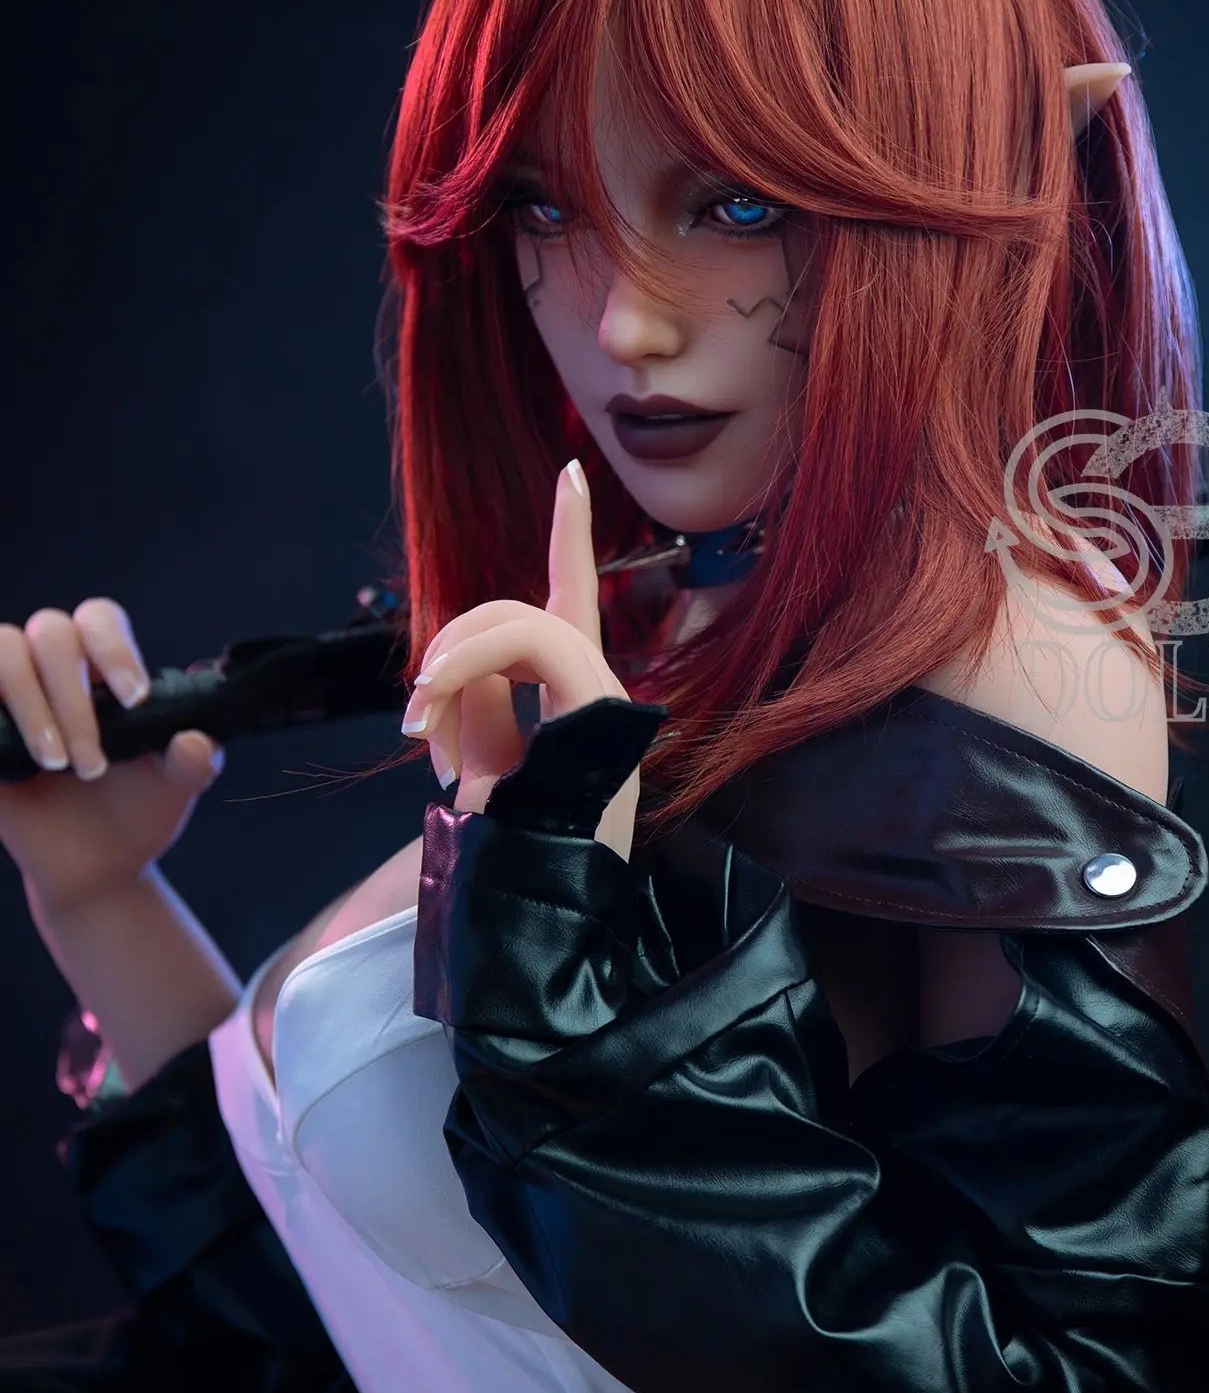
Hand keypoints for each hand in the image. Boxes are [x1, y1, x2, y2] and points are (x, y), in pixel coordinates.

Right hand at [0, 598, 224, 911]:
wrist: (98, 869)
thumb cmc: (138, 813)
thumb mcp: (176, 787)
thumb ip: (194, 761)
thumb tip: (193, 740)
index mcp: (102, 669)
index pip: (99, 619)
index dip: (114, 649)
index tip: (135, 700)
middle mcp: (50, 670)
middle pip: (51, 632)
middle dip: (74, 699)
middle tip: (94, 765)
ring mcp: (6, 696)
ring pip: (5, 650)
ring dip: (32, 705)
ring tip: (56, 763)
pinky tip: (15, 758)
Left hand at [401, 460, 640, 859]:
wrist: (530, 919)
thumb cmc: (505, 862)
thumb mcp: (483, 773)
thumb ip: (477, 712)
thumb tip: (453, 672)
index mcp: (578, 704)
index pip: (572, 604)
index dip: (571, 537)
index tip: (573, 473)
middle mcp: (602, 694)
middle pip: (518, 611)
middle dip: (451, 649)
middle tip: (418, 725)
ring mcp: (606, 700)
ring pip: (519, 622)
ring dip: (452, 666)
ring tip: (427, 736)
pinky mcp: (599, 706)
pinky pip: (527, 643)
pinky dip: (466, 668)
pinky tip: (435, 712)